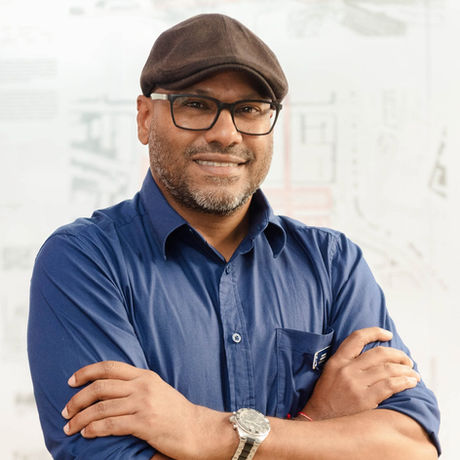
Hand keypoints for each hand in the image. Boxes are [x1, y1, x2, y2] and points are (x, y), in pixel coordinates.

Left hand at [61, 361, 209, 458]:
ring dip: (80, 417)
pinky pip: (111, 424)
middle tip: (66, 410)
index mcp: (145, 376)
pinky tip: (86, 433)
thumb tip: (109, 392)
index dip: (87, 371)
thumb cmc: (176, 414)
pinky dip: (93, 428)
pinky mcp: (145, 423)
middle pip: (101, 386)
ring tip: (69, 426)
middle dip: (78, 398)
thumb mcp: (158, 391)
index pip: (110, 367)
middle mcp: (143, 386)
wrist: (199, 430)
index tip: (71, 380)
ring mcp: (144, 403)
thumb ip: (137, 387)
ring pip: (102, 407)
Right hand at [300, 327, 419, 420]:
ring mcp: (355, 384)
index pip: (357, 338)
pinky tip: (411, 383)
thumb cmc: (328, 396)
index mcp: (337, 360)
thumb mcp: (331, 372)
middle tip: (407, 360)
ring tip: (413, 374)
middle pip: (379, 353)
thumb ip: (347, 361)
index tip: (388, 335)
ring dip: (406, 370)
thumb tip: (374, 355)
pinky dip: (404, 382)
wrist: (319, 419)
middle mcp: (346, 369)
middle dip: (398, 355)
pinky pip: (390, 385)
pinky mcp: (364, 400)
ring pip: (388, 369)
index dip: (375, 332)